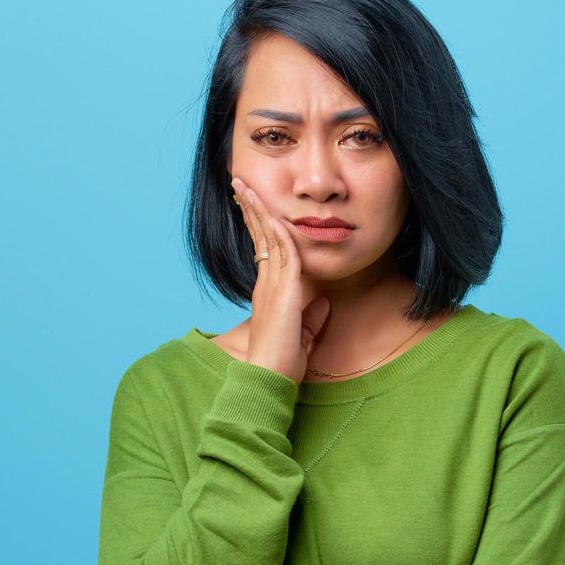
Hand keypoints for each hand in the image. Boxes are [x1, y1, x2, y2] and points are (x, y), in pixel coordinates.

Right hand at [232, 176, 331, 383]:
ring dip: (258, 211)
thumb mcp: (303, 338)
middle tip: (239, 184)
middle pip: (259, 238)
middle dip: (251, 209)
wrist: (268, 380)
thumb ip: (311, 320)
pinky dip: (280, 233)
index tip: (253, 206)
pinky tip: (275, 215)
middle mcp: (265, 286)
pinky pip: (283, 255)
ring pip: (267, 240)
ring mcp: (271, 287)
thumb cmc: (282, 365)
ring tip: (246, 187)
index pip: (263, 250)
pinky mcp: (282, 293)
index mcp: (269, 294)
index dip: (259, 226)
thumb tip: (324, 304)